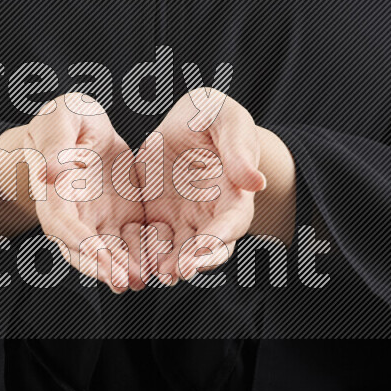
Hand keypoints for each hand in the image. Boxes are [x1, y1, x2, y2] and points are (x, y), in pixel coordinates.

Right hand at [0, 93, 144, 292]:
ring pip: (108, 252)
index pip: (60, 221)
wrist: (84, 130)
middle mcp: (74, 213)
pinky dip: (142, 255)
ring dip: (123, 268)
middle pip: (82, 249)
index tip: (94, 250)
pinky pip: (132, 241)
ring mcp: (98, 219)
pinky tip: (158, 265)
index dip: (76, 237)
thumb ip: (56, 143)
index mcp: (54, 191)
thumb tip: (50, 171)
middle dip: (102, 266)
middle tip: (123, 280)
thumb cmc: (66, 120)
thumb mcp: (61, 118)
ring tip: (143, 280)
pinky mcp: (121, 217)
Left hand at [138, 89, 266, 282]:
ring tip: (156, 274)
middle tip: (176, 272)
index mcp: (235, 193)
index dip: (219, 238)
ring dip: (169, 264)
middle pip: (208, 247)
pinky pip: (151, 239)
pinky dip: (145, 252)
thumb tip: (256, 183)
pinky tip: (134, 259)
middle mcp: (211, 213)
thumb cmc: (215, 116)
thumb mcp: (227, 120)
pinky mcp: (159, 215)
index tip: (203, 250)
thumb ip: (239, 149)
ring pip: (179, 250)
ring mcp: (184, 217)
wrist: (187, 119)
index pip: (233, 222)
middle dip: (193, 261)